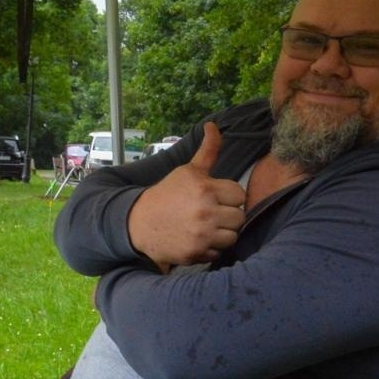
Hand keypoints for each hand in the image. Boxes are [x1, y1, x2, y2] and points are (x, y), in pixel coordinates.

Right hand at [125, 123, 244, 270]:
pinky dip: (210, 248)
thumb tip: (213, 125)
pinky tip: (197, 239)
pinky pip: (219, 252)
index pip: (239, 194)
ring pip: (232, 236)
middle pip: (239, 217)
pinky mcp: (196, 253)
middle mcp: (205, 212)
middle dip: (227, 215)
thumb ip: (208, 151)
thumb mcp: (187, 171)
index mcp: (205, 188)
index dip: (228, 196)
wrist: (138, 223)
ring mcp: (201, 235)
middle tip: (211, 213)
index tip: (215, 198)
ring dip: (222, 233)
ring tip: (206, 227)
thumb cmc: (167, 194)